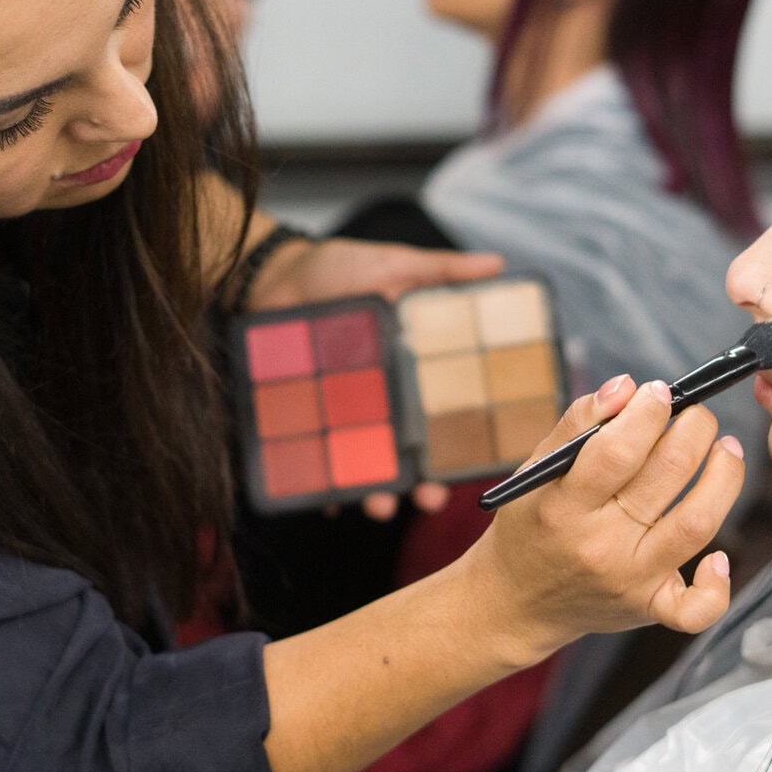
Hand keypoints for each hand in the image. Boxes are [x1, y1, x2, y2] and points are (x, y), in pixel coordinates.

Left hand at [248, 235, 502, 520]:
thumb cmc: (336, 268)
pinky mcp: (310, 419)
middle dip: (420, 485)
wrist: (274, 274)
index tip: (467, 469)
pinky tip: (330, 501)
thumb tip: (498, 264)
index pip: (441, 418)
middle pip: (408, 453)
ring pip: (366, 464)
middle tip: (427, 500)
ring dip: (375, 493)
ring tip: (379, 507)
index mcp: (410, 373)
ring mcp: (345, 414)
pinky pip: (317, 461)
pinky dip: (322, 485)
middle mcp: (382, 401)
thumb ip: (442, 271)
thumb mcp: (394, 265)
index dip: (456, 447)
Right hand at [460, 374, 746, 662]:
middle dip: (694, 429)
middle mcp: (599, 546)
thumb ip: (579, 423)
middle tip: (695, 413)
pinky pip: (697, 608)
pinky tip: (718, 556)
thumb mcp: (537, 471)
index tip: (658, 392)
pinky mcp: (650, 608)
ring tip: (725, 448)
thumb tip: (628, 386)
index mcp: (563, 507)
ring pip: (697, 524)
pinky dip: (717, 584)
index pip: (617, 451)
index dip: (647, 412)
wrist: (517, 602)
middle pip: (667, 476)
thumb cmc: (532, 525)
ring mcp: (630, 580)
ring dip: (724, 476)